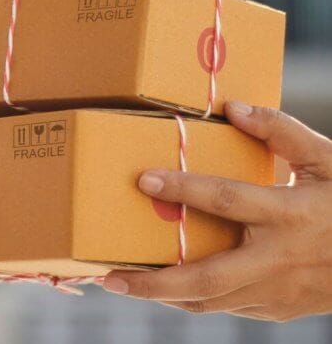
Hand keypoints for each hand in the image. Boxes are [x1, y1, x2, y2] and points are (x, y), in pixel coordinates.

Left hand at [103, 101, 331, 321]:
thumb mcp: (329, 160)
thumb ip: (282, 132)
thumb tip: (233, 108)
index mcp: (290, 213)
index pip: (226, 200)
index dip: (183, 190)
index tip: (143, 180)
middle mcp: (278, 258)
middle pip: (206, 277)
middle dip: (152, 281)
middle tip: (108, 276)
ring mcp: (278, 291)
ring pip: (210, 301)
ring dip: (161, 295)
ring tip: (119, 282)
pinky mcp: (278, 310)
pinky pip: (225, 307)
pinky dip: (191, 297)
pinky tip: (163, 286)